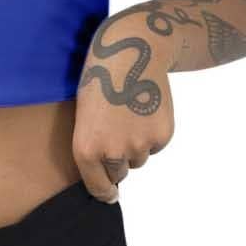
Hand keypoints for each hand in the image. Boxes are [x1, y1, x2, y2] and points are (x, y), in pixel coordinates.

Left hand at [72, 10, 175, 201]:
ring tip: (129, 112)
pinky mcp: (162, 136)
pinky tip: (144, 109)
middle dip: (118, 158)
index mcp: (86, 149)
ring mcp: (139, 145)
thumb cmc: (100, 80)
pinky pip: (156, 145)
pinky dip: (152, 133)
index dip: (104, 191)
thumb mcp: (84, 115)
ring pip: (139, 158)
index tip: (109, 193)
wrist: (131, 52)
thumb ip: (93, 148)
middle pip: (120, 173)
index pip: (98, 187)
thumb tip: (111, 182)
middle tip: (116, 128)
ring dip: (135, 144)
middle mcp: (113, 153)